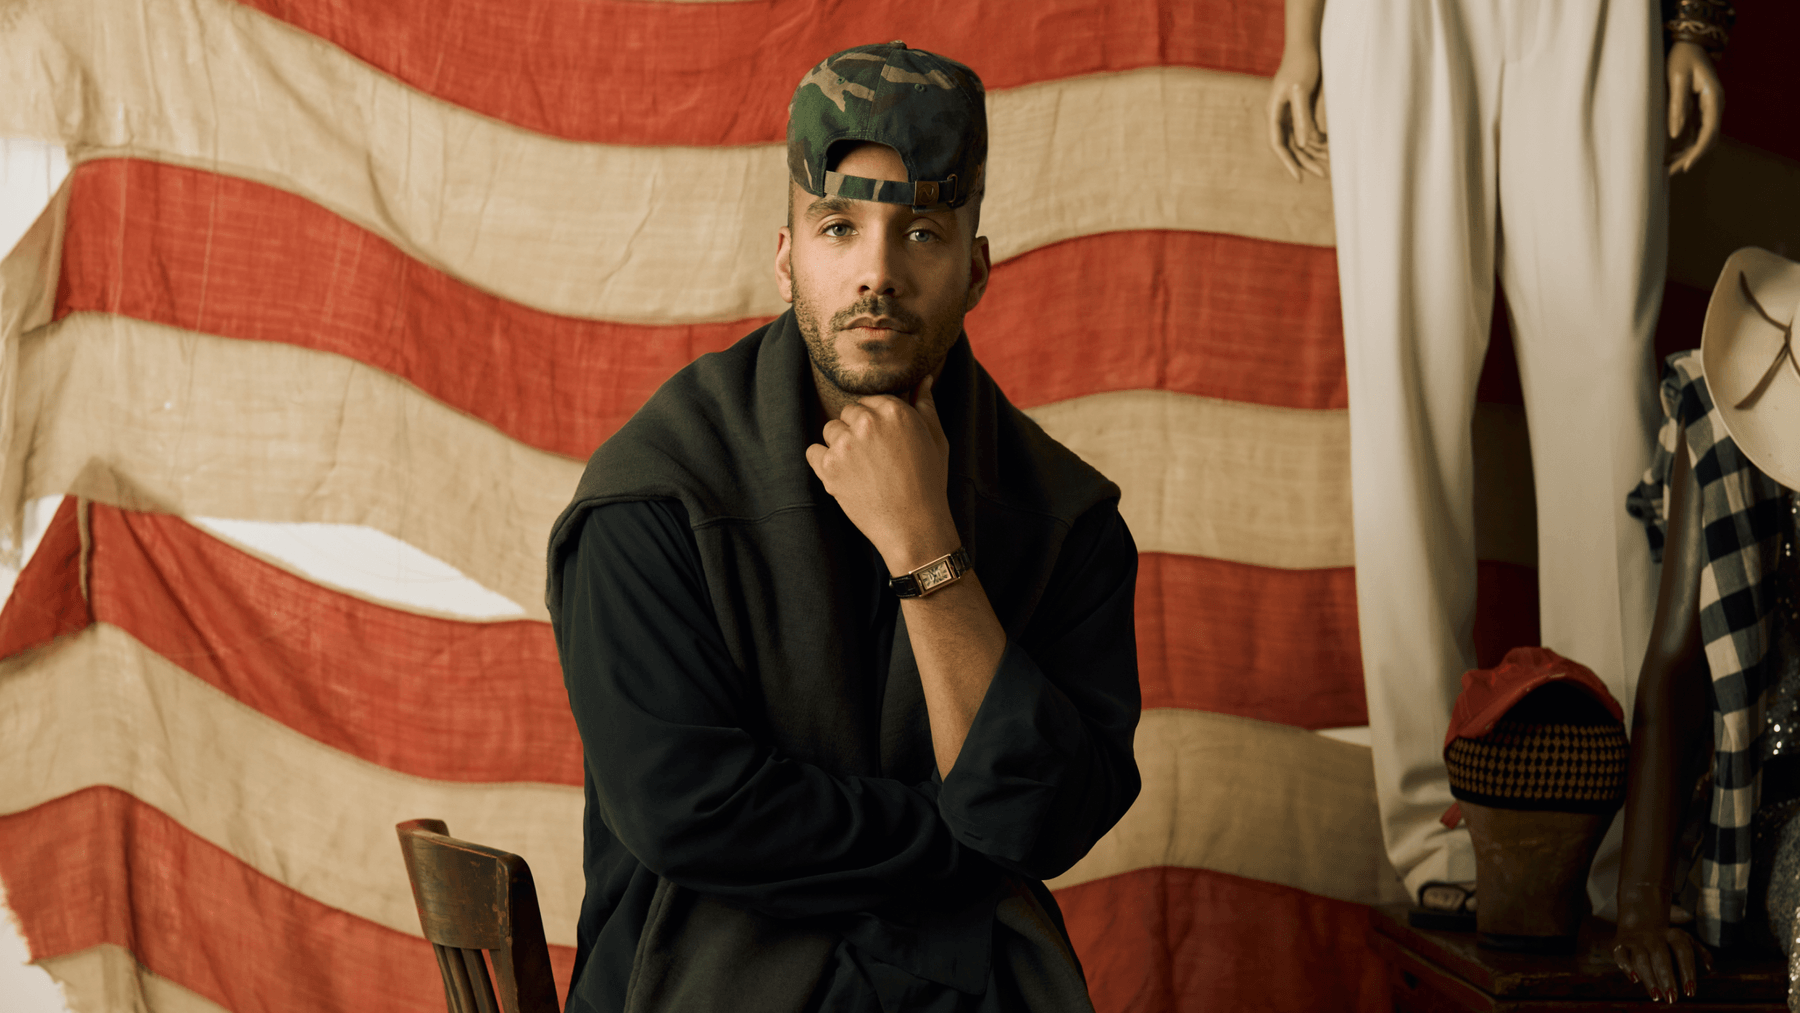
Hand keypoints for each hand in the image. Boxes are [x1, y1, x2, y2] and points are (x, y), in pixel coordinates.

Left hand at [805, 375, 956, 571]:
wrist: (914, 526)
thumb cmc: (929, 482)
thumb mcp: (936, 439)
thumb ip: (926, 405)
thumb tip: (924, 378)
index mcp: (894, 410)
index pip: (870, 401)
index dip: (876, 422)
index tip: (884, 444)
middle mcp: (867, 422)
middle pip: (848, 413)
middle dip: (857, 431)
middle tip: (874, 459)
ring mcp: (845, 444)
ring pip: (830, 430)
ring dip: (840, 446)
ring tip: (861, 470)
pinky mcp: (828, 467)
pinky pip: (813, 452)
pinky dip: (823, 463)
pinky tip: (843, 476)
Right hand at [1267, 47, 1327, 181]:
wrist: (1306, 46)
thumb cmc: (1302, 64)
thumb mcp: (1301, 90)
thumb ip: (1301, 116)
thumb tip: (1302, 144)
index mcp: (1274, 112)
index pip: (1278, 144)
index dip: (1288, 162)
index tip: (1300, 178)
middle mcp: (1279, 115)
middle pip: (1290, 146)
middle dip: (1305, 161)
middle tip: (1324, 174)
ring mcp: (1290, 113)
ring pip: (1299, 141)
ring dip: (1313, 153)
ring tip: (1330, 164)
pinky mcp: (1301, 108)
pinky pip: (1307, 130)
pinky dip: (1317, 141)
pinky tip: (1330, 147)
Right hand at [1613, 897, 1712, 1002]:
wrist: (1639, 924)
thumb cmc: (1669, 942)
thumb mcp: (1687, 943)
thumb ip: (1701, 954)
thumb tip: (1709, 968)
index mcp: (1673, 935)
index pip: (1683, 951)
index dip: (1687, 971)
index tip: (1691, 992)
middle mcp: (1653, 936)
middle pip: (1660, 955)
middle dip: (1666, 977)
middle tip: (1672, 999)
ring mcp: (1635, 939)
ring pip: (1641, 957)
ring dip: (1648, 978)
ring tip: (1656, 996)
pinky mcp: (1618, 944)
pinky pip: (1620, 955)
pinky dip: (1626, 967)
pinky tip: (1635, 980)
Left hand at [1666, 41, 1722, 175]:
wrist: (1688, 43)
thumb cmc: (1681, 58)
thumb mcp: (1676, 79)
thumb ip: (1677, 105)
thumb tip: (1675, 134)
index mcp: (1714, 98)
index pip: (1709, 132)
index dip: (1698, 152)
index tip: (1686, 167)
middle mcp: (1715, 105)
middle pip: (1707, 139)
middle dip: (1690, 157)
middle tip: (1670, 172)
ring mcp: (1708, 108)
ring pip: (1701, 138)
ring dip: (1687, 153)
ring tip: (1666, 167)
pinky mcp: (1700, 109)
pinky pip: (1695, 132)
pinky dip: (1684, 144)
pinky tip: (1669, 154)